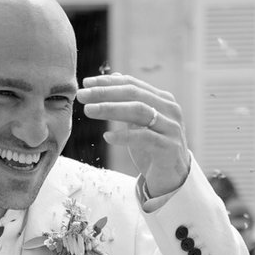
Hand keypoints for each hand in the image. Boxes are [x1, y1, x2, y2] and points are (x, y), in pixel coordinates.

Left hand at [78, 73, 189, 197]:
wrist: (172, 177)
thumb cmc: (153, 149)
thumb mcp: (140, 122)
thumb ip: (131, 102)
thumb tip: (114, 77)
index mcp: (162, 99)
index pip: (132, 85)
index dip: (109, 82)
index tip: (87, 83)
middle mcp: (169, 109)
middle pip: (134, 94)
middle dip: (105, 93)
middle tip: (82, 95)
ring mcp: (171, 127)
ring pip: (139, 111)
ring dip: (111, 109)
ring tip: (89, 110)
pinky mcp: (169, 147)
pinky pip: (144, 137)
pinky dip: (124, 136)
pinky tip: (107, 136)